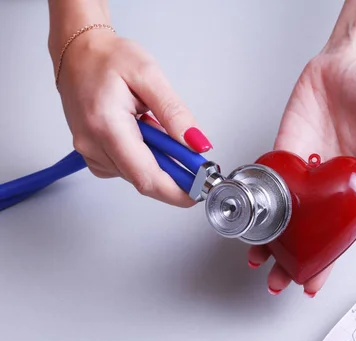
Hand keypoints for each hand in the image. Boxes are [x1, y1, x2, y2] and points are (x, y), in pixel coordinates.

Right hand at [56, 31, 211, 206]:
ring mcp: (88, 150)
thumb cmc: (108, 58)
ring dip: (156, 161)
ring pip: (135, 175)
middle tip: (192, 157)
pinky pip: (124, 168)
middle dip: (172, 174)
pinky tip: (142, 133)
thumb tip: (196, 143)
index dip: (175, 192)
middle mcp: (92, 143)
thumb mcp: (150, 76)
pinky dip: (142, 157)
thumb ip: (175, 113)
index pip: (146, 176)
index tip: (197, 193)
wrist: (78, 52)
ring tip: (154, 126)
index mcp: (106, 125)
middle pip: (143, 179)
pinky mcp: (91, 152)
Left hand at [247, 49, 355, 295]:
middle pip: (310, 230)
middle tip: (278, 281)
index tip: (314, 283)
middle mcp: (330, 182)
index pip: (342, 230)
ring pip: (286, 212)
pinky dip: (259, 199)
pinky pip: (270, 179)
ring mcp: (306, 169)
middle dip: (294, 258)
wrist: (345, 60)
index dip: (329, 258)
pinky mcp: (285, 151)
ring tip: (258, 259)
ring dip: (272, 237)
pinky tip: (249, 217)